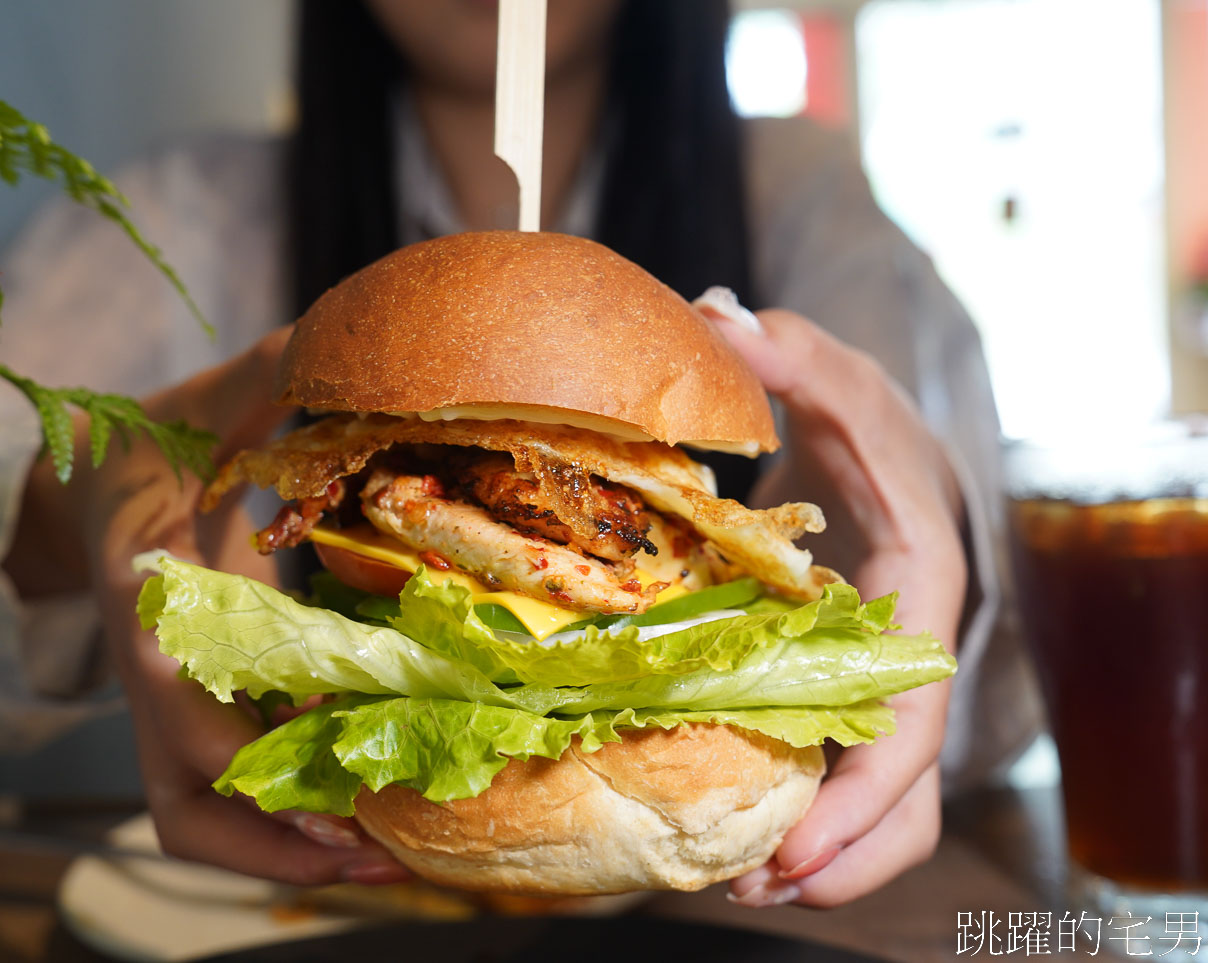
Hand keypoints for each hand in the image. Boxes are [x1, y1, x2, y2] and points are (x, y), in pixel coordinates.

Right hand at [67, 327, 409, 884]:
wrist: (100, 486)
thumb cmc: (152, 446)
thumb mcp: (205, 400)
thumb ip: (272, 373)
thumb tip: (348, 342)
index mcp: (145, 595)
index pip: (171, 685)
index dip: (236, 739)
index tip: (316, 763)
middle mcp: (154, 671)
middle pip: (182, 794)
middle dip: (270, 836)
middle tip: (374, 844)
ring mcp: (171, 705)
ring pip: (201, 813)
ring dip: (285, 847)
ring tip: (388, 853)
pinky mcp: (200, 712)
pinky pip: (233, 791)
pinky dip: (291, 816)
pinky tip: (372, 813)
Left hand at [701, 306, 964, 907]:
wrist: (897, 459)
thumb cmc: (877, 429)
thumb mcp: (841, 380)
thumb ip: (789, 352)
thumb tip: (716, 314)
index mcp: (922, 590)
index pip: (909, 706)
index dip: (863, 782)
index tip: (797, 840)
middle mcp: (917, 653)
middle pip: (907, 783)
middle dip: (842, 849)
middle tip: (754, 886)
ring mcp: (890, 683)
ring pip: (890, 802)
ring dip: (828, 858)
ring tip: (743, 887)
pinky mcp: (855, 696)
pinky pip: (849, 777)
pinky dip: (810, 820)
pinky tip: (745, 841)